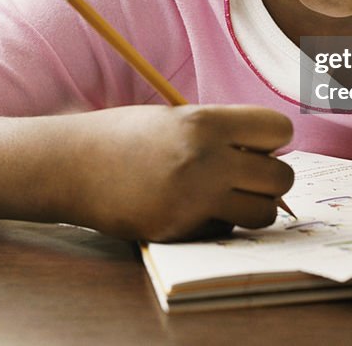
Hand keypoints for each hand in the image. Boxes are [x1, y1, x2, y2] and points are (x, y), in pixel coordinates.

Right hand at [70, 104, 293, 241]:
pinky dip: (219, 225)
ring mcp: (194, 200)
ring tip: (225, 196)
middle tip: (243, 175)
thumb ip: (221, 133)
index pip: (279, 129)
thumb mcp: (176, 119)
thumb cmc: (124, 135)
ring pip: (264, 214)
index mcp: (205, 122)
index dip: (272, 139)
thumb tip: (269, 153)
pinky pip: (227, 232)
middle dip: (268, 178)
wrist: (70, 165)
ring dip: (251, 206)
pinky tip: (192, 210)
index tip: (256, 144)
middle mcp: (206, 160)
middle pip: (281, 177)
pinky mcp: (180, 231)